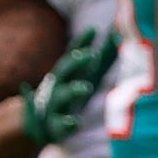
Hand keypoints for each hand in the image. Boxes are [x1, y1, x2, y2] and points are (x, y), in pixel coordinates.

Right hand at [21, 28, 119, 145]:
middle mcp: (57, 86)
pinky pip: (59, 125)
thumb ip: (103, 60)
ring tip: (86, 87)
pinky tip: (76, 122)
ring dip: (72, 90)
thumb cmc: (70, 96)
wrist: (38, 124)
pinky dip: (66, 123)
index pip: (72, 54)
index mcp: (67, 74)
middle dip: (76, 62)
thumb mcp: (85, 77)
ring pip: (61, 95)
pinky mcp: (54, 126)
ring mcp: (54, 105)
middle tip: (91, 54)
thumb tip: (119, 36)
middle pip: (63, 70)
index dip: (82, 42)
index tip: (93, 30)